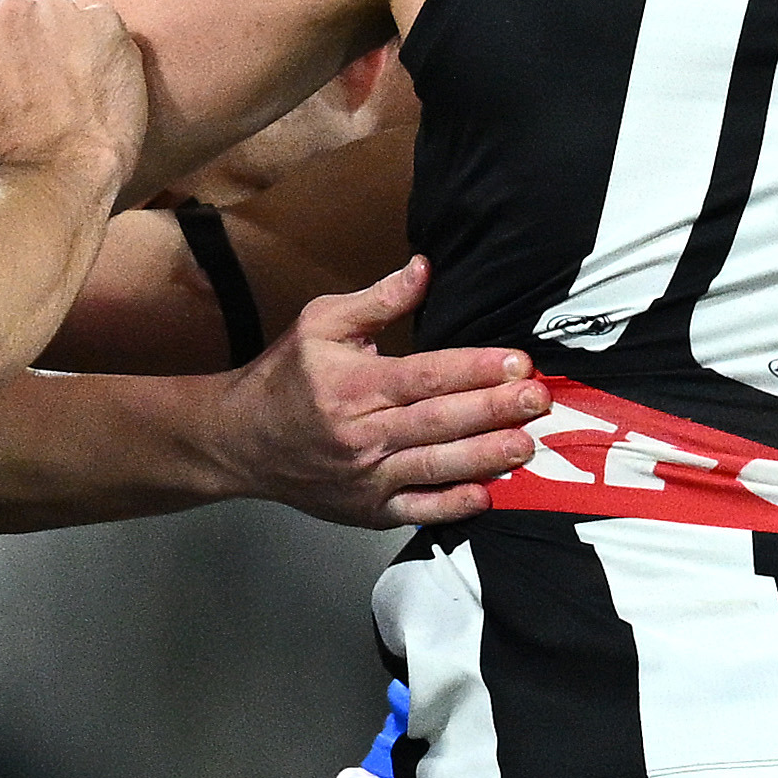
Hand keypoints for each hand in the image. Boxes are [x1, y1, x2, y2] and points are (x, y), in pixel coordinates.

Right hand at [0, 0, 139, 191]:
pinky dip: (104, 50)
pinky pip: (103, 27)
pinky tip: (98, 84)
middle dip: (31, 39)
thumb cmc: (0, 159)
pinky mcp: (104, 24)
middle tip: (41, 81)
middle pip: (23, 12)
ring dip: (67, 43)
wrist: (57, 176)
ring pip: (64, 18)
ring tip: (73, 88)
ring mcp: (63, 14)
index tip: (7, 58)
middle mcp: (14, 10)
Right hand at [206, 258, 547, 526]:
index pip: (425, 375)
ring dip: (484, 456)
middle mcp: (361, 434)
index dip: (475, 368)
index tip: (519, 361)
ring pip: (433, 466)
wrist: (239, 442)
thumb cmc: (286, 376)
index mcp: (353, 384)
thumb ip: (378, 300)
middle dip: (492, 409)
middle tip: (538, 399)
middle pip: (437, 420)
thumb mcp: (321, 323)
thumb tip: (425, 267)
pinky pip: (416, 511)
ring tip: (527, 444)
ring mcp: (365, 478)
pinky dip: (451, 506)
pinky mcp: (367, 511)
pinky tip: (487, 495)